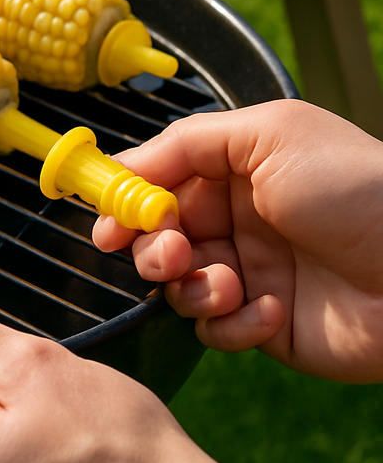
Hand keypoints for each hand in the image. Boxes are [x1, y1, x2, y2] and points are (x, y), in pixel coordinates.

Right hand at [93, 99, 382, 381]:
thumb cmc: (354, 186)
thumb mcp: (268, 133)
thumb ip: (185, 141)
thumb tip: (121, 166)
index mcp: (233, 172)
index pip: (158, 184)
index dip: (127, 202)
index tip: (108, 220)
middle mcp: (236, 221)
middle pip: (156, 237)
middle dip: (151, 247)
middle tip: (171, 253)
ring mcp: (250, 273)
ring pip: (179, 286)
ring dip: (190, 286)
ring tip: (226, 282)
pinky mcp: (266, 325)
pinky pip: (216, 329)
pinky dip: (230, 323)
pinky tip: (269, 309)